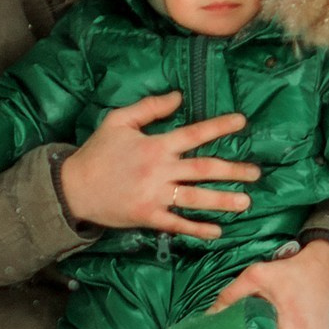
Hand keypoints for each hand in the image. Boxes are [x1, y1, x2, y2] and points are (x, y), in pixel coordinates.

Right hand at [55, 93, 258, 235]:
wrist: (73, 187)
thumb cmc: (97, 152)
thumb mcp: (118, 121)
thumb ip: (149, 108)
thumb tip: (179, 97)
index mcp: (155, 145)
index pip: (193, 134)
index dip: (219, 126)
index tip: (242, 122)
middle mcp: (159, 170)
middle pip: (203, 169)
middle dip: (233, 171)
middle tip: (256, 173)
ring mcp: (155, 196)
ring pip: (195, 198)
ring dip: (222, 200)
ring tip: (246, 202)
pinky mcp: (148, 216)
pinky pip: (178, 224)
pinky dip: (197, 228)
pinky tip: (217, 231)